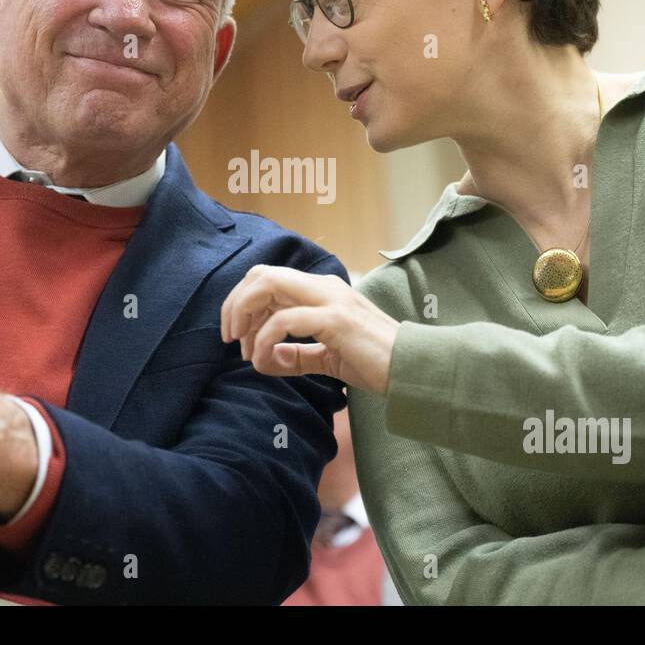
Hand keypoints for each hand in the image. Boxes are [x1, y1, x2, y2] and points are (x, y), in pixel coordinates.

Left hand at [219, 265, 399, 394]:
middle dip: (235, 304)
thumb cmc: (375, 362)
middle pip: (261, 274)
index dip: (243, 303)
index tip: (238, 338)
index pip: (268, 278)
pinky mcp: (335, 320)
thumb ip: (297, 355)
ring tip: (246, 351)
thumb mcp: (328, 356)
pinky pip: (284, 320)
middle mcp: (324, 287)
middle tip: (231, 338)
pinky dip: (264, 340)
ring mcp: (330, 300)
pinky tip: (264, 360)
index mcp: (322, 290)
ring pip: (267, 286)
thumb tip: (265, 359)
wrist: (413, 370)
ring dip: (245, 318)